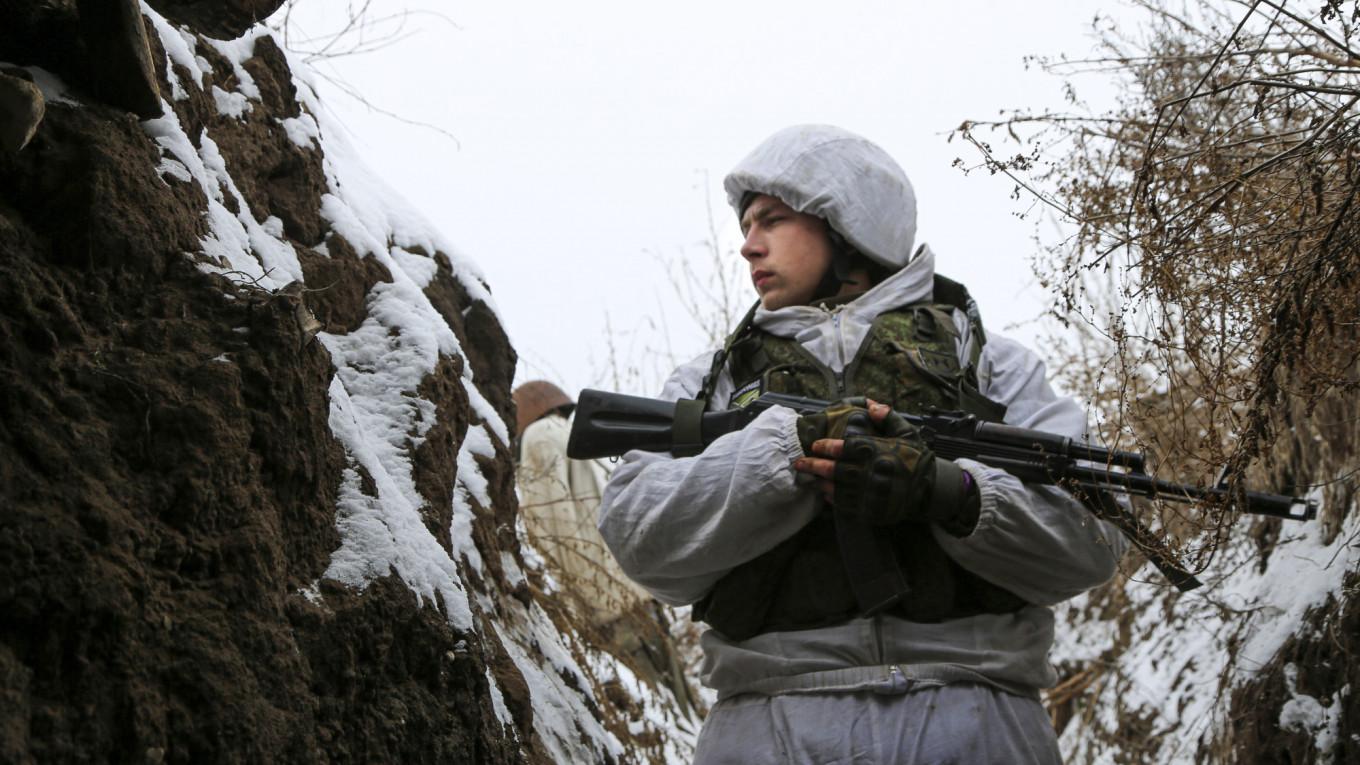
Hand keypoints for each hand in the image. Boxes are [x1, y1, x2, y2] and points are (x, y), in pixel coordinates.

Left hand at [794, 399, 977, 531]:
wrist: (930, 491)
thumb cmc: (914, 459)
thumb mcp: (907, 433)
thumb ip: (888, 418)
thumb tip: (871, 405)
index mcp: (877, 452)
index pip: (845, 448)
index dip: (827, 446)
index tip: (817, 445)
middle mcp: (871, 472)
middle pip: (835, 469)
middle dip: (814, 465)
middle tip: (799, 463)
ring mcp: (870, 493)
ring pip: (837, 488)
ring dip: (821, 482)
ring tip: (810, 477)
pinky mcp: (871, 510)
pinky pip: (846, 505)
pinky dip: (833, 499)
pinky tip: (826, 493)